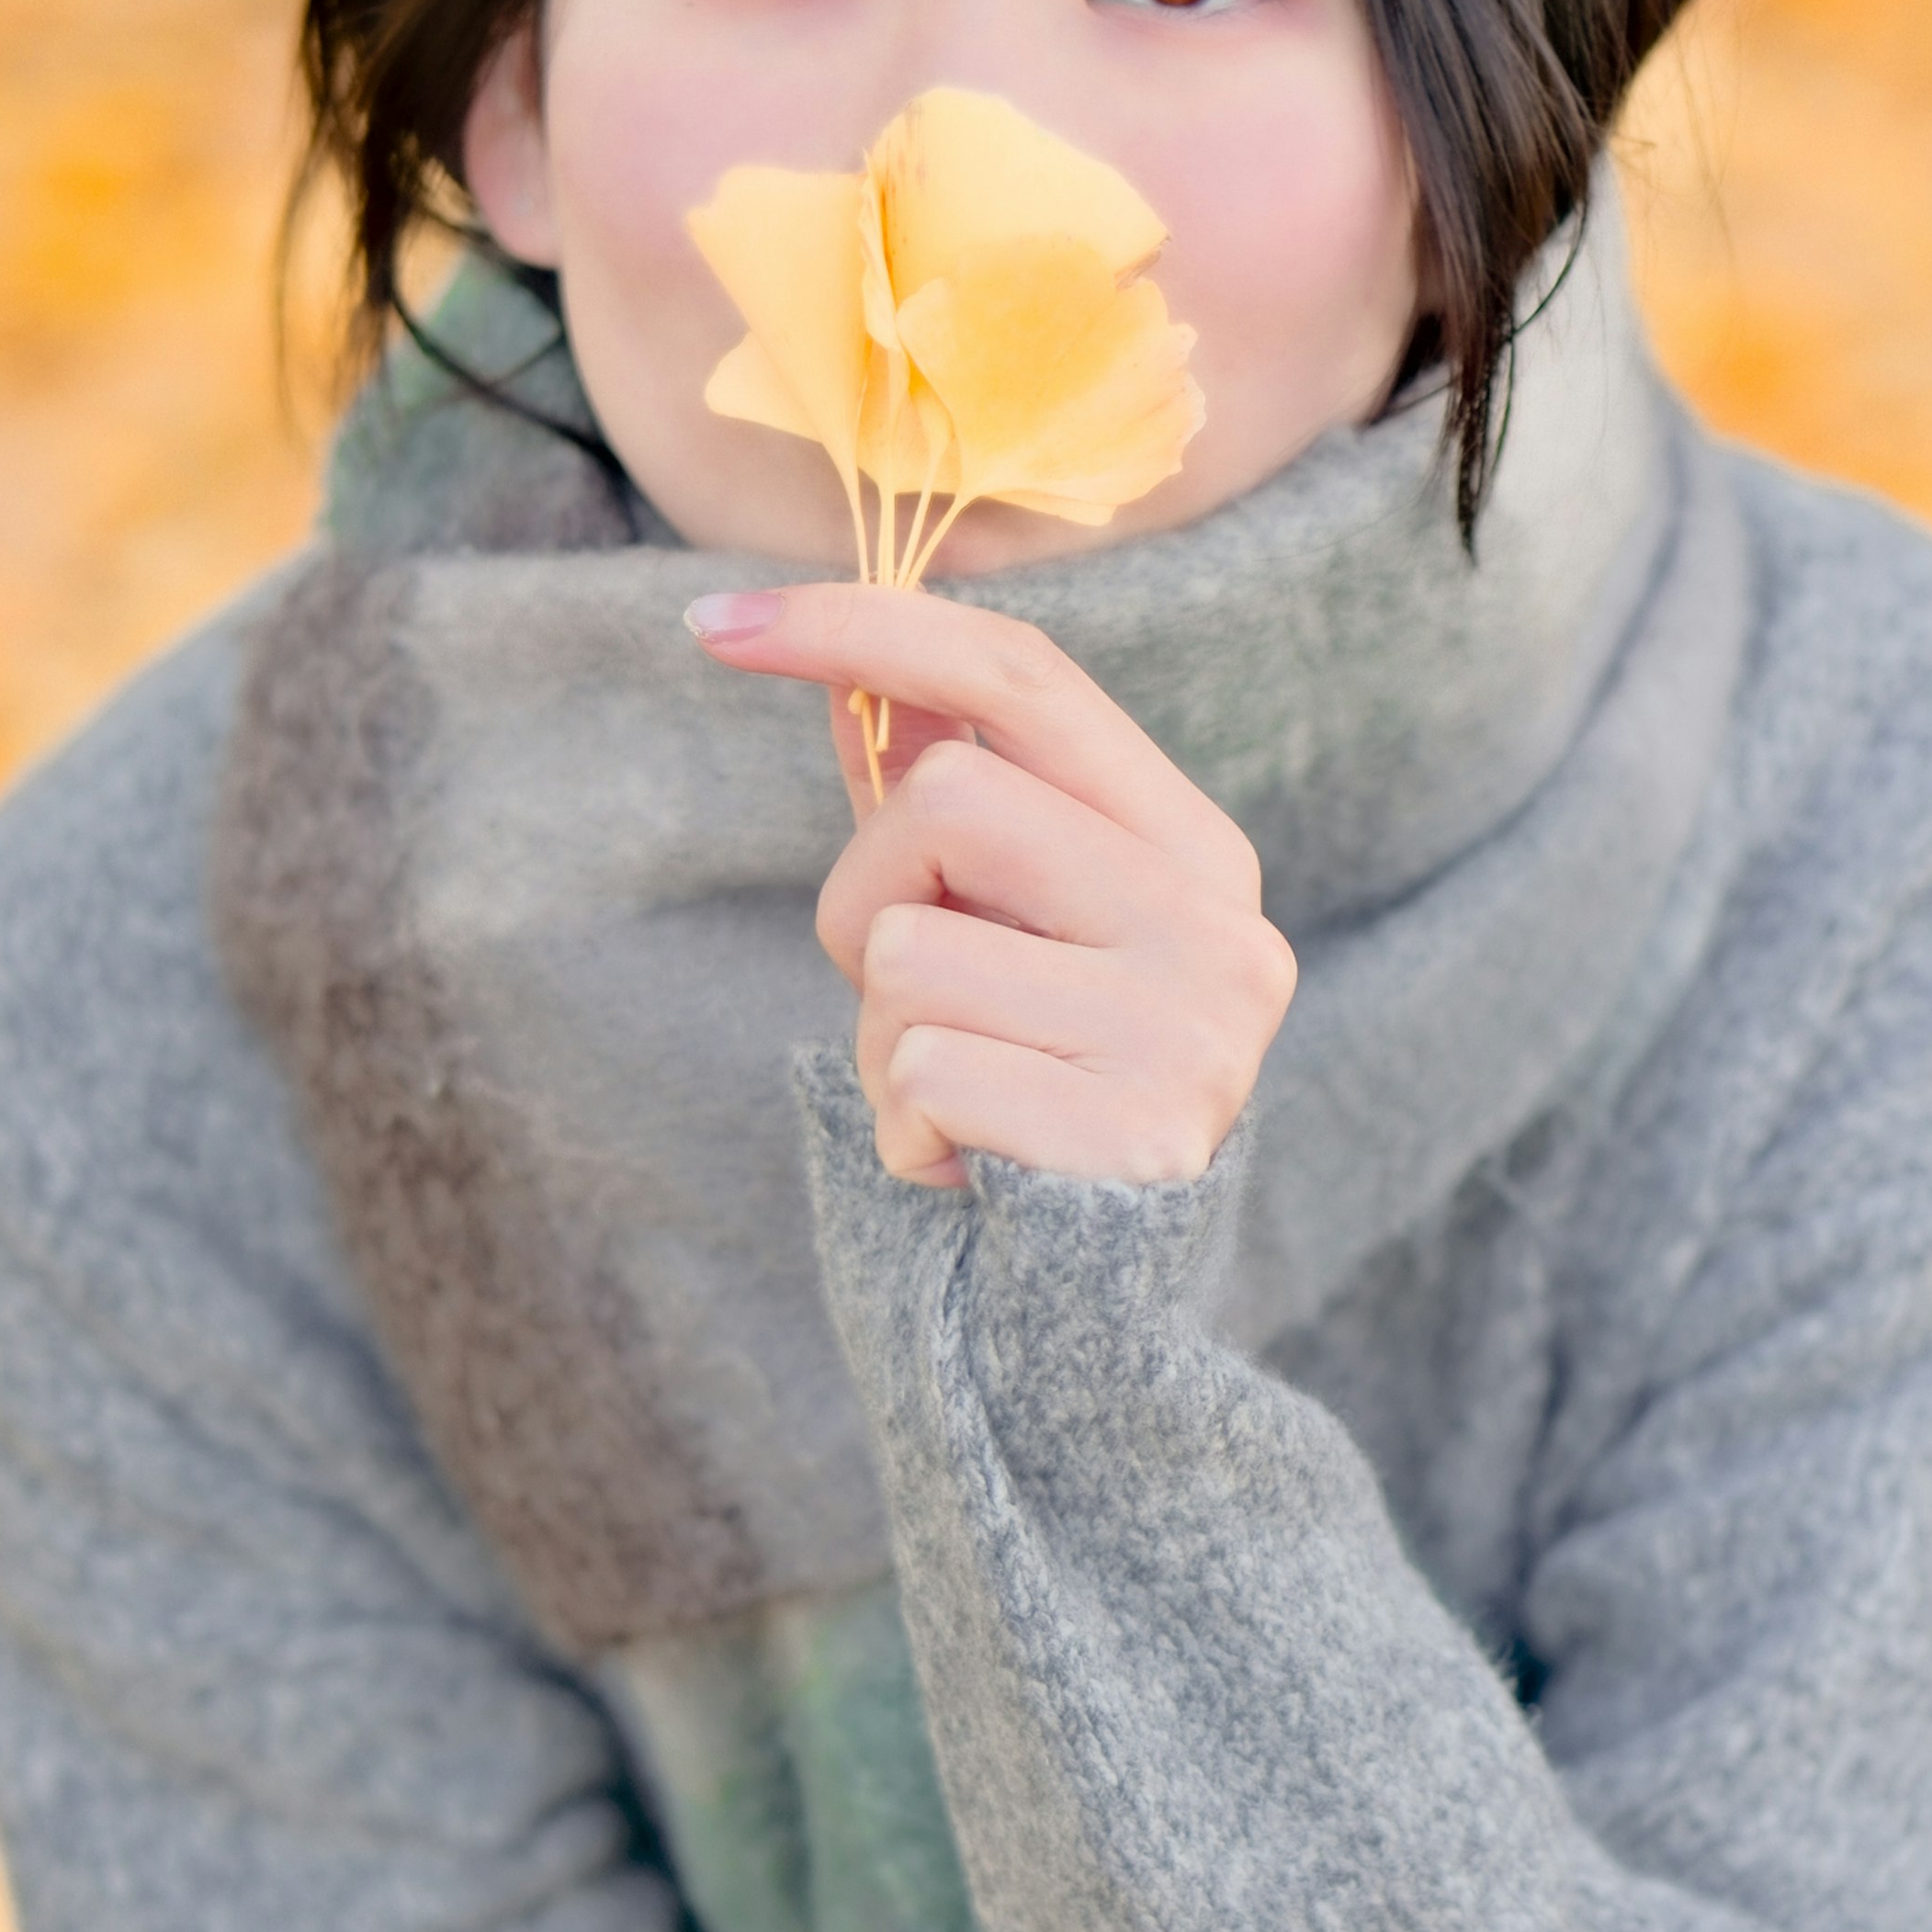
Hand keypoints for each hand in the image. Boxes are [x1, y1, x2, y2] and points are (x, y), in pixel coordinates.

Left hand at [685, 582, 1298, 1191]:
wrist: (1099, 1309)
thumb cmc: (1037, 1090)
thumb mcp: (999, 931)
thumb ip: (950, 803)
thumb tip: (853, 672)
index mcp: (1193, 847)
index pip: (1025, 677)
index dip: (865, 628)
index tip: (713, 622)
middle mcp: (1217, 923)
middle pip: (948, 800)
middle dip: (866, 899)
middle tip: (903, 999)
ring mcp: (1195, 1029)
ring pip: (914, 950)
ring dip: (883, 1037)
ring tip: (950, 1098)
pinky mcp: (1144, 1134)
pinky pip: (927, 1072)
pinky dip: (905, 1130)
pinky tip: (967, 1168)